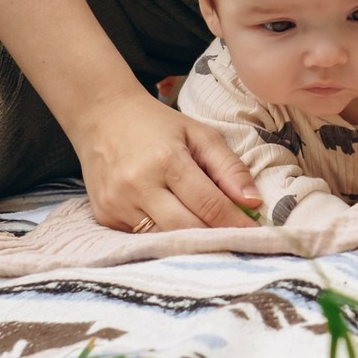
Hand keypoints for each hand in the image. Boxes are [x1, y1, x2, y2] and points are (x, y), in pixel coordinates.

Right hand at [71, 87, 261, 231]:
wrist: (102, 115)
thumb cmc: (157, 124)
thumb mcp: (198, 133)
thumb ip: (228, 167)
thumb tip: (254, 202)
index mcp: (167, 160)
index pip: (209, 204)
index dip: (234, 222)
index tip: (255, 234)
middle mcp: (139, 185)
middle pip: (186, 229)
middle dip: (215, 239)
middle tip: (237, 242)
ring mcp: (118, 203)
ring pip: (163, 239)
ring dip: (190, 243)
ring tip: (211, 238)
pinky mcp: (104, 216)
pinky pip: (141, 238)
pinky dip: (162, 236)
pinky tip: (175, 227)